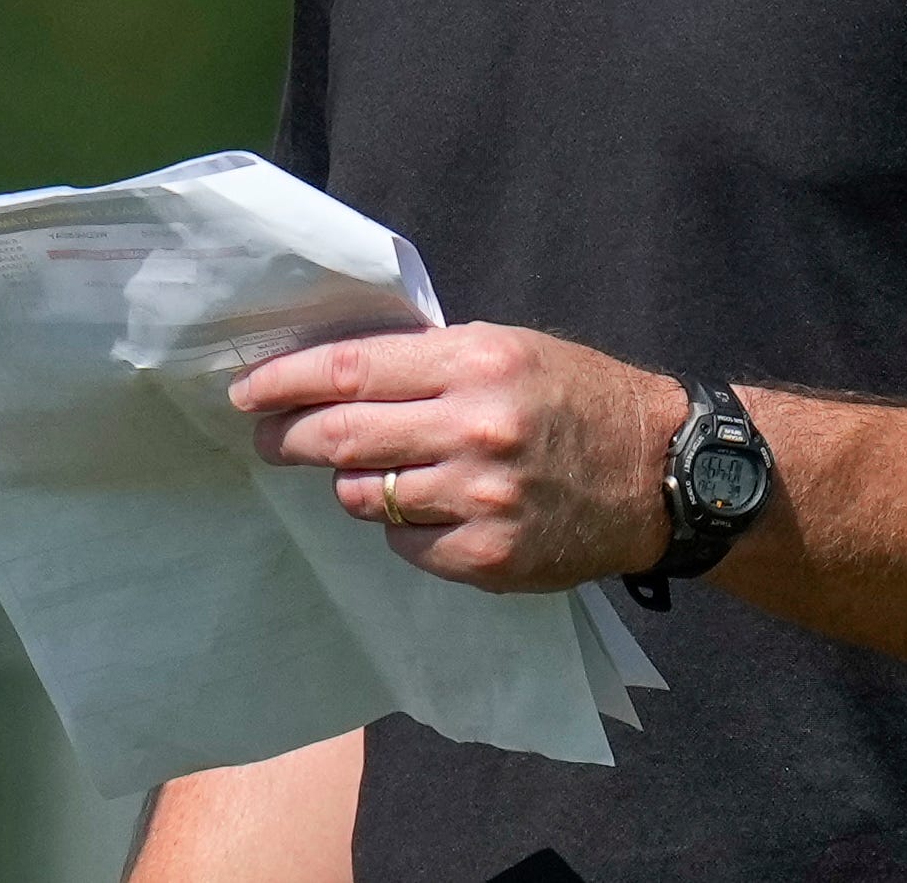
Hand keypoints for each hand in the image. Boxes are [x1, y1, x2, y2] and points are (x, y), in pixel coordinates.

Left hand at [230, 325, 683, 592]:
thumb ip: (422, 361)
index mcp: (473, 363)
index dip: (284, 381)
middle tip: (268, 437)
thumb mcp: (503, 348)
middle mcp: (474, 429)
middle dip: (288, 437)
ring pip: (364, 495)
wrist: (659, 472)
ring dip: (349, 483)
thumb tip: (326, 374)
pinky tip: (427, 507)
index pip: (348, 370)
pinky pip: (404, 543)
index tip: (247, 390)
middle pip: (341, 437)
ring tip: (367, 470)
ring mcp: (481, 499)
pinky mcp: (490, 558)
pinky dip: (400, 526)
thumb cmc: (573, 397)